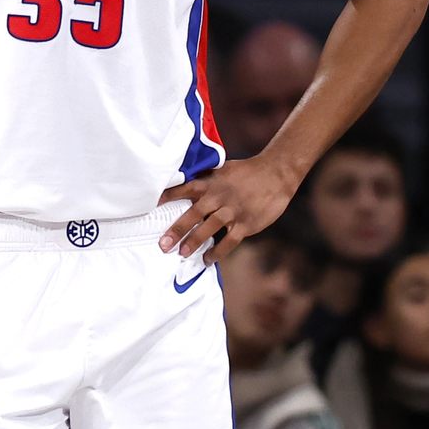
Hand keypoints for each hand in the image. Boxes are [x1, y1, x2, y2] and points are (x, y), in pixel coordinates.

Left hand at [158, 156, 298, 261]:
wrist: (276, 174)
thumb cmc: (248, 172)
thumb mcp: (224, 170)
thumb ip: (206, 180)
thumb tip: (186, 185)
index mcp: (211, 183)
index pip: (184, 189)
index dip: (167, 197)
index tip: (151, 206)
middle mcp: (219, 196)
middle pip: (193, 214)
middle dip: (177, 230)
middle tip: (163, 245)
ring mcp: (233, 211)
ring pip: (209, 228)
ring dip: (194, 242)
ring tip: (182, 253)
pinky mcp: (246, 223)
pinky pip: (229, 241)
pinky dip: (218, 251)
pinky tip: (208, 259)